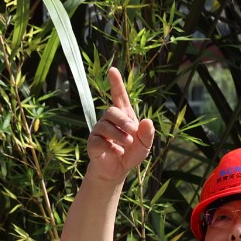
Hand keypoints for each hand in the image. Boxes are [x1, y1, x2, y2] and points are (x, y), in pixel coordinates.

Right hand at [84, 67, 154, 183]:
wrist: (118, 170)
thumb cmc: (131, 153)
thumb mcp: (145, 145)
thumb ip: (147, 134)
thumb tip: (147, 121)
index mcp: (123, 116)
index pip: (119, 96)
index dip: (116, 83)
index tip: (113, 70)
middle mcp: (109, 120)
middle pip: (111, 111)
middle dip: (123, 120)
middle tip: (132, 131)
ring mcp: (99, 131)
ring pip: (105, 126)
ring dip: (119, 135)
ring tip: (127, 144)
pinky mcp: (93, 143)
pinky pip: (99, 141)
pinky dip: (111, 147)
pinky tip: (118, 152)